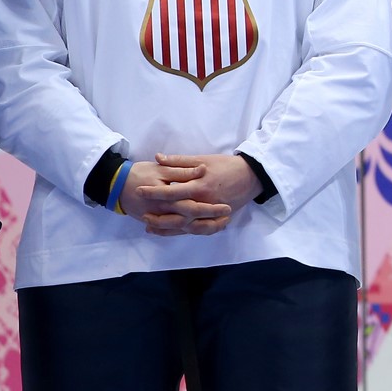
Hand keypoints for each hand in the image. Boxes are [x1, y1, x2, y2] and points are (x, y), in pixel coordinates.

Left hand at [127, 153, 259, 235]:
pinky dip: (183, 232)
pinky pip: (197, 230)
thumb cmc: (226, 165)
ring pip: (185, 225)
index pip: (172, 191)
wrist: (252, 176)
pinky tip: (170, 232)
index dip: (155, 192)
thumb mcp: (204, 159)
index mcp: (200, 185)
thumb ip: (180, 161)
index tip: (140, 191)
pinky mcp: (216, 219)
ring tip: (150, 227)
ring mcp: (210, 213)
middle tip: (141, 215)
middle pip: (176, 213)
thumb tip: (158, 158)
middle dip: (158, 216)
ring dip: (167, 228)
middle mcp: (204, 202)